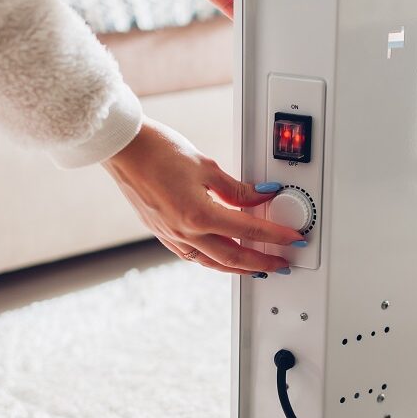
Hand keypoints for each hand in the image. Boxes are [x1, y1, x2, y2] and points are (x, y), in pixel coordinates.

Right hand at [102, 118, 302, 273]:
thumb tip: (262, 195)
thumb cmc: (158, 151)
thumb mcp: (207, 166)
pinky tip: (223, 257)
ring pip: (212, 263)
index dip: (275, 236)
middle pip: (233, 257)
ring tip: (258, 267)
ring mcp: (171, 236)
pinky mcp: (162, 233)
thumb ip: (238, 188)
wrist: (123, 149)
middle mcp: (184, 232)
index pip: (248, 230)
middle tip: (282, 264)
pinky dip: (214, 261)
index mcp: (198, 215)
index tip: (293, 239)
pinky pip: (194, 257)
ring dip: (239, 268)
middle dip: (262, 263)